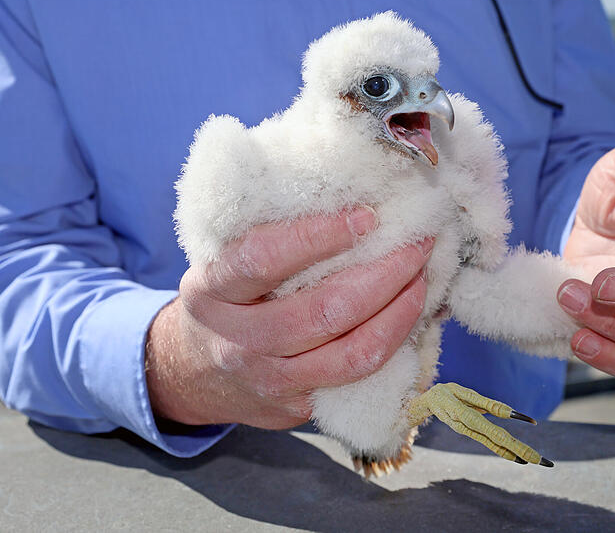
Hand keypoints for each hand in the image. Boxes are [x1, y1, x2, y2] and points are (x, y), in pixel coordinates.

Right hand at [145, 206, 432, 428]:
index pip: (263, 259)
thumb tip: (354, 204)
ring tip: (422, 280)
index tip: (366, 215)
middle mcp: (238, 341)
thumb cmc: (225, 302)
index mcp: (212, 292)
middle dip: (385, 274)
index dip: (318, 236)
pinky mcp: (297, 409)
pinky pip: (360, 379)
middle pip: (324, 311)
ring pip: (352, 353)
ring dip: (400, 313)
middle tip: (418, 245)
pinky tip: (411, 318)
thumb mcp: (223, 265)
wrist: (191, 374)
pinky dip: (394, 345)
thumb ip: (269, 237)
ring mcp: (270, 381)